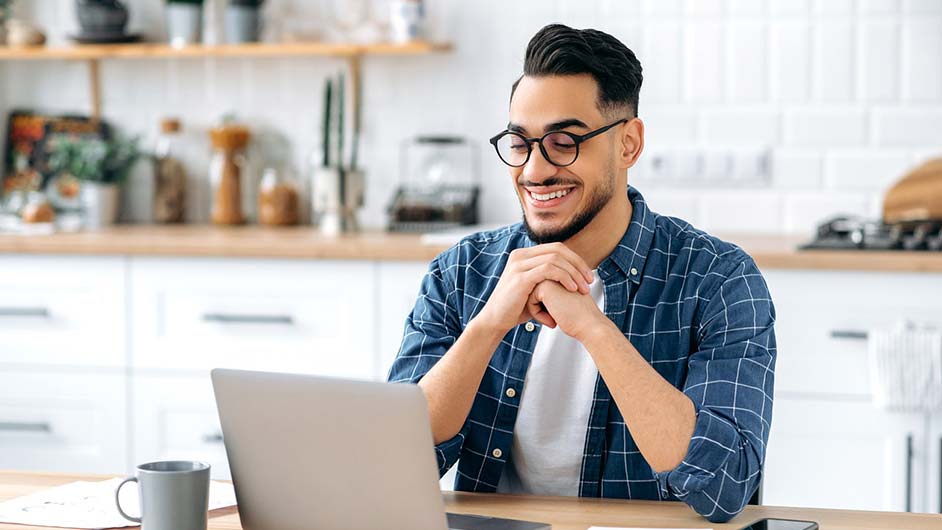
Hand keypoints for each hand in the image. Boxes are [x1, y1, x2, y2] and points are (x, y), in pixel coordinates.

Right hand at [473, 243, 593, 334]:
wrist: (496, 320)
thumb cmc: (516, 308)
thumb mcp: (534, 289)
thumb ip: (548, 279)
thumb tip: (570, 276)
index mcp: (524, 255)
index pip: (556, 248)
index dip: (575, 259)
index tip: (587, 275)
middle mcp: (520, 255)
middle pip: (558, 249)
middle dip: (578, 264)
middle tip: (590, 280)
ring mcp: (519, 264)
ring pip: (555, 258)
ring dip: (574, 272)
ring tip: (583, 288)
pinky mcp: (520, 277)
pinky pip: (549, 269)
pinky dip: (565, 278)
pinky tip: (572, 289)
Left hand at [526, 280, 607, 339]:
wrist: (590, 324)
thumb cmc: (579, 317)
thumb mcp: (563, 299)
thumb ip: (550, 293)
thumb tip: (533, 297)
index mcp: (560, 272)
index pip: (540, 290)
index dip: (546, 306)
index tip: (560, 313)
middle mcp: (555, 271)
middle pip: (533, 291)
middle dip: (541, 308)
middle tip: (557, 316)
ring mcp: (550, 276)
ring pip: (530, 295)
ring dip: (539, 311)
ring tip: (555, 318)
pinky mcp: (545, 286)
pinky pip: (530, 301)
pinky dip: (538, 314)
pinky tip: (553, 319)